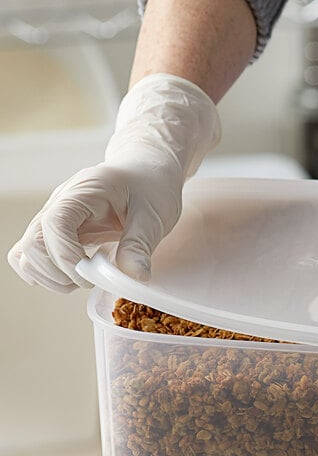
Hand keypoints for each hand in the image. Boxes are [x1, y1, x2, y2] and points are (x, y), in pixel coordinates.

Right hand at [8, 73, 219, 291]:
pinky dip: (48, 273)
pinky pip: (32, 255)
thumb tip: (135, 277)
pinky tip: (77, 274)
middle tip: (92, 281)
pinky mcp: (55, 232)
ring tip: (86, 279)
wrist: (147, 174)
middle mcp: (60, 203)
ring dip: (50, 276)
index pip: (54, 224)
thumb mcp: (154, 216)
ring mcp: (54, 217)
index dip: (66, 256)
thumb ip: (140, 245)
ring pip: (25, 253)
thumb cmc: (151, 188)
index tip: (91, 275)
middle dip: (57, 272)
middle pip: (31, 243)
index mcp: (85, 192)